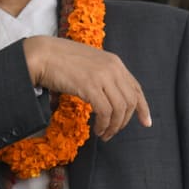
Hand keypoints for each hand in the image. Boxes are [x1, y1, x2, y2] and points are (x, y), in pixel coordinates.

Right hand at [22, 37, 151, 140]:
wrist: (42, 54)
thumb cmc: (60, 60)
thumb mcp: (90, 63)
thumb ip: (103, 75)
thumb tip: (109, 97)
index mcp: (115, 62)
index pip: (136, 88)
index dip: (143, 107)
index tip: (146, 122)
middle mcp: (113, 68)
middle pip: (130, 101)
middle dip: (124, 122)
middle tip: (112, 132)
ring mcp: (102, 76)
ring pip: (120, 109)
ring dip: (113, 126)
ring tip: (103, 134)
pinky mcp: (90, 86)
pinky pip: (105, 111)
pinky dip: (104, 124)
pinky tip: (97, 129)